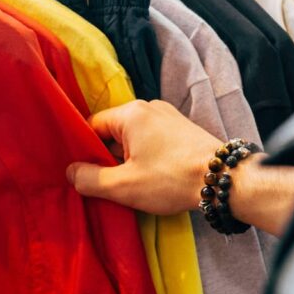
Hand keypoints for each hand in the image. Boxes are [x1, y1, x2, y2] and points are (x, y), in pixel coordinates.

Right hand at [67, 100, 223, 215]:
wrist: (223, 178)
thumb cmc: (171, 179)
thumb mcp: (123, 185)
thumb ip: (90, 178)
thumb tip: (70, 171)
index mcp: (131, 113)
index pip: (92, 126)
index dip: (84, 151)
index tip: (84, 173)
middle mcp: (150, 107)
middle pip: (114, 132)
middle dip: (108, 158)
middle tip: (107, 184)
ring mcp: (170, 117)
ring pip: (134, 139)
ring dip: (129, 160)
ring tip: (131, 185)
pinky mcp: (183, 130)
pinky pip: (153, 141)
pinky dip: (147, 157)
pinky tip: (152, 178)